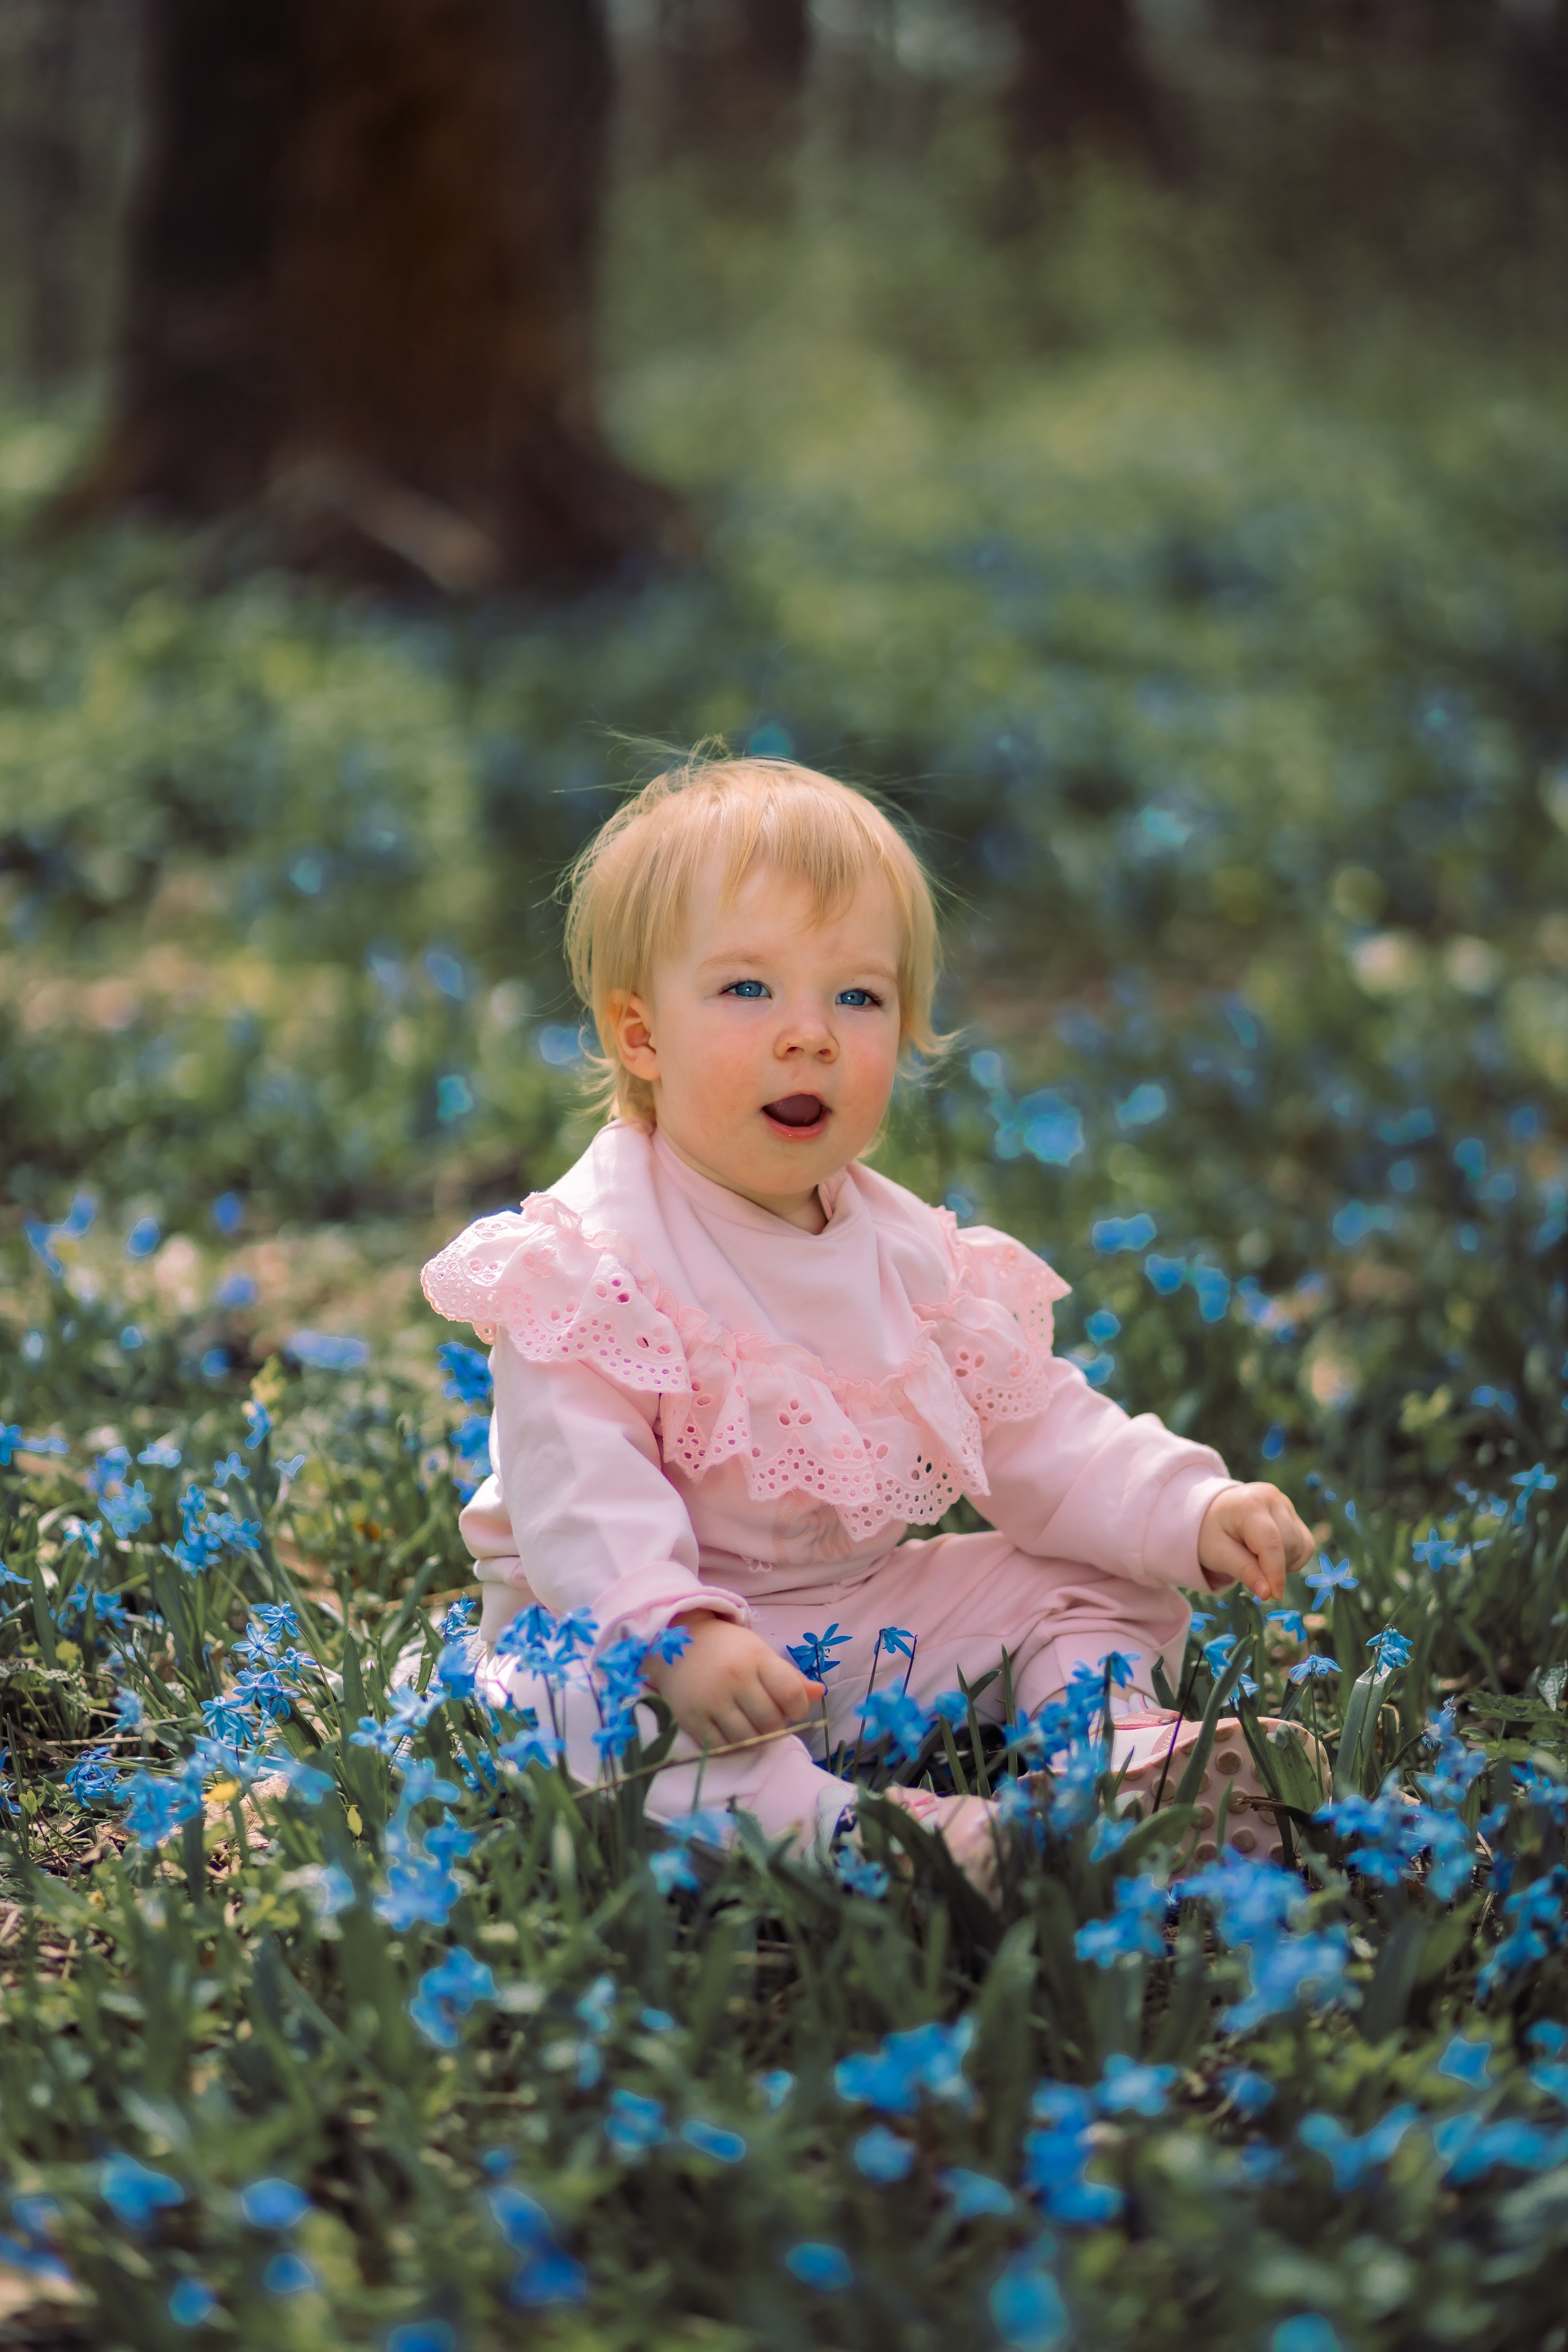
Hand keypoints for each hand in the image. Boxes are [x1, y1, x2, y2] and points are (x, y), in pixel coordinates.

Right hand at [643, 1610, 822, 1749]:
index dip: (798, 1707)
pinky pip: (722, 1746)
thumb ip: (789, 1676)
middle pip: (770, 1721)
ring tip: (752, 1725)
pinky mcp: (692, 1718)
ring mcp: (711, 1700)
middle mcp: (734, 1678)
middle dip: (776, 1726)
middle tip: (769, 1718)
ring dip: (756, 1739)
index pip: (790, 1692)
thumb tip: (819, 1694)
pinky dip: (733, 1745)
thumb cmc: (727, 1650)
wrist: (676, 1644)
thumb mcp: (760, 1653)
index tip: (793, 1708)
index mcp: (755, 1658)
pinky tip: (733, 1731)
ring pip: (748, 1738)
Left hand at [1198, 1482, 1314, 1603]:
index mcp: (1249, 1504)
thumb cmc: (1211, 1533)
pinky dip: (1292, 1557)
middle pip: (1289, 1545)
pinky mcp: (1293, 1513)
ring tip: (1255, 1557)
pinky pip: (1305, 1544)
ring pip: (1300, 1546)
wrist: (1212, 1513)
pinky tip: (1271, 1555)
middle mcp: (1272, 1499)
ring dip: (1283, 1563)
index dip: (1275, 1573)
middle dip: (1274, 1567)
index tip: (1274, 1596)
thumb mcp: (1218, 1554)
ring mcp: (1285, 1504)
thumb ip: (1244, 1571)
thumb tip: (1268, 1593)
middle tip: (1248, 1566)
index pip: (1271, 1543)